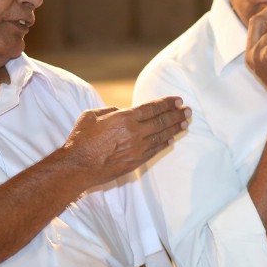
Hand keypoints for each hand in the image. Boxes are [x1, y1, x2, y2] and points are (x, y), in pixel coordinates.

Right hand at [58, 97, 189, 186]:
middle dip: (176, 114)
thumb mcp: (91, 115)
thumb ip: (110, 110)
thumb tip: (122, 111)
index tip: (178, 100)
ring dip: (175, 128)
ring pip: (162, 136)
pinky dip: (165, 144)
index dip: (167, 103)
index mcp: (125, 118)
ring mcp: (137, 148)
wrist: (78, 167)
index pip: (152, 108)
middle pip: (161, 121)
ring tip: (185, 123)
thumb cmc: (81, 139)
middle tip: (188, 110)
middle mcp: (135, 132)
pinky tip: (172, 139)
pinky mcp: (136, 161)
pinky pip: (155, 150)